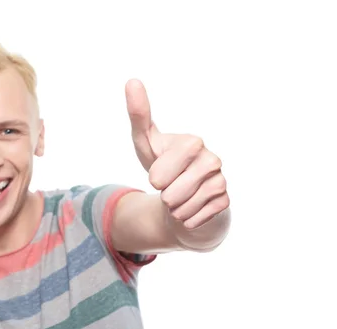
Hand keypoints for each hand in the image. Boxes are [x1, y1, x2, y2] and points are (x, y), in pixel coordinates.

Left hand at [126, 79, 229, 229]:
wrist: (184, 195)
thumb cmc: (163, 166)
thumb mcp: (146, 143)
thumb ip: (139, 115)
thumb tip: (132, 80)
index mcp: (192, 143)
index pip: (158, 176)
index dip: (154, 178)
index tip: (161, 170)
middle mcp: (212, 159)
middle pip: (169, 195)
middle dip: (163, 195)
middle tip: (171, 185)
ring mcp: (221, 181)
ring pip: (180, 210)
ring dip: (173, 209)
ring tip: (179, 196)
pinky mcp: (224, 203)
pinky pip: (192, 221)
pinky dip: (185, 219)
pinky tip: (191, 207)